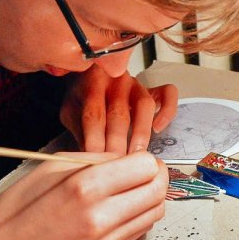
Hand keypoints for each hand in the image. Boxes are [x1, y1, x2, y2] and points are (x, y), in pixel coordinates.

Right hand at [0, 151, 168, 239]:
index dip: (147, 160)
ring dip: (153, 197)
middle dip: (157, 176)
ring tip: (136, 190)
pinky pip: (141, 231)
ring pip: (155, 212)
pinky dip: (142, 216)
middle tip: (146, 172)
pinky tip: (126, 209)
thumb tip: (130, 159)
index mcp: (86, 184)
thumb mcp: (56, 166)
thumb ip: (98, 159)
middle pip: (157, 190)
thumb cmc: (23, 203)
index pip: (145, 167)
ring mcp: (105, 238)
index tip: (139, 159)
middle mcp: (100, 213)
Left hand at [60, 64, 177, 154]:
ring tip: (136, 157)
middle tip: (116, 167)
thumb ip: (79, 130)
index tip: (96, 161)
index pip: (94, 115)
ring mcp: (136, 83)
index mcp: (92, 81)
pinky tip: (158, 129)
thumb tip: (87, 157)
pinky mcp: (152, 89)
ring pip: (145, 106)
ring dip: (141, 134)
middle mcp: (116, 79)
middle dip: (117, 144)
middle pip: (119, 114)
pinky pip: (168, 94)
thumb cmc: (82, 96)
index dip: (95, 140)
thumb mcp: (70, 110)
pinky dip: (167, 112)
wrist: (89, 73)